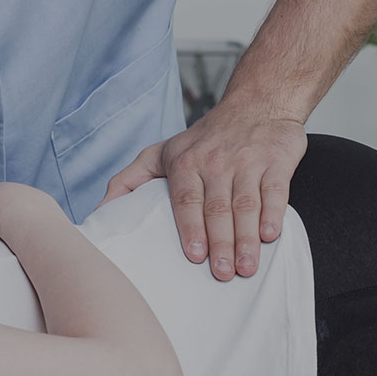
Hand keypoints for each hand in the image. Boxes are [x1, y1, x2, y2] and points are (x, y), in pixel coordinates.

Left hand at [101, 102, 306, 279]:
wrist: (257, 102)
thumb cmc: (206, 137)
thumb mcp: (161, 151)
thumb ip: (129, 180)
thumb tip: (100, 211)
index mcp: (186, 162)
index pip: (186, 199)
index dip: (191, 228)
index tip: (195, 256)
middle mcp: (216, 162)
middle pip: (217, 208)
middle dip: (220, 243)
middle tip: (223, 273)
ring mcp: (247, 162)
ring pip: (246, 205)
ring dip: (246, 238)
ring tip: (246, 267)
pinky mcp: (276, 161)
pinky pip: (275, 191)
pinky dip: (274, 214)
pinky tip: (271, 236)